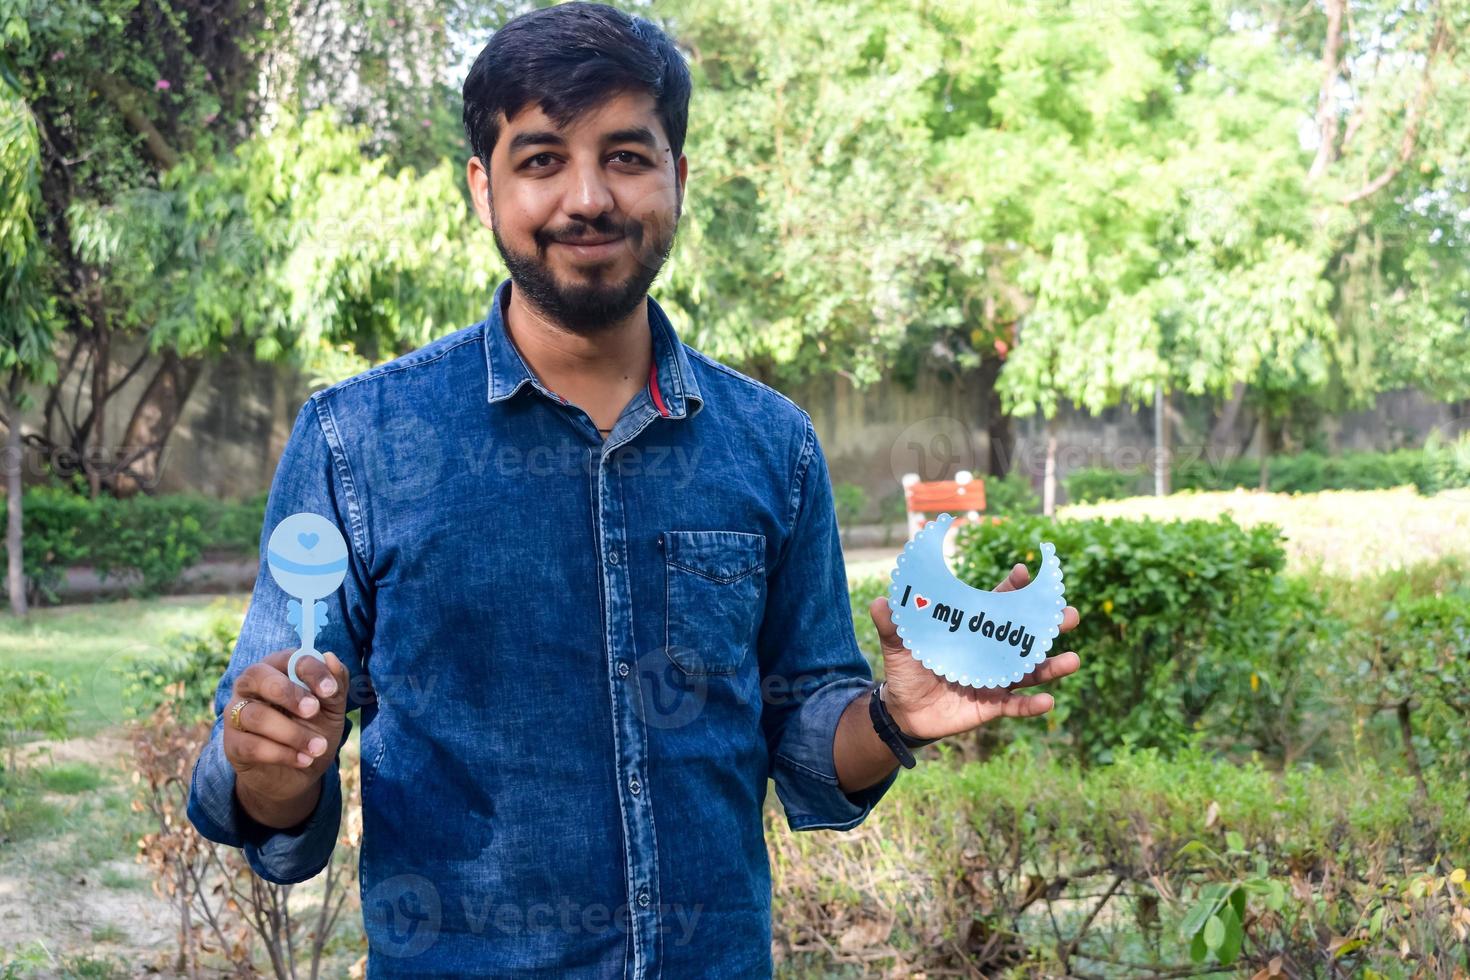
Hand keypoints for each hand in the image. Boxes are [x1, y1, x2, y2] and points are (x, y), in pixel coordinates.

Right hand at [223, 648, 349, 805]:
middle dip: (289, 693)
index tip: (330, 690)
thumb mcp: (332, 709)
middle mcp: (250, 686)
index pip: (287, 658)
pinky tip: (303, 760)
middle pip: (257, 675)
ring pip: (257, 715)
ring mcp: (236, 713)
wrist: (300, 771)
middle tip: (314, 710)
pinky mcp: (232, 743)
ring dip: (293, 733)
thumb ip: (335, 685)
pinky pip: (252, 745)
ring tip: (318, 747)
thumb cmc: (313, 729)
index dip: (310, 670)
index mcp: (277, 669)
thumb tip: (330, 657)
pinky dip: (282, 754)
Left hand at [868, 562, 1080, 740]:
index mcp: (973, 629)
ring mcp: (996, 678)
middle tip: (1068, 613)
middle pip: (1026, 634)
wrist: (904, 709)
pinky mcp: (992, 705)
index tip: (1022, 572)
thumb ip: (892, 625)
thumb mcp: (898, 646)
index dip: (1012, 587)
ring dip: (1053, 666)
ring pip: (1031, 671)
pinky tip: (1048, 701)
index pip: (998, 604)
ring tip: (1073, 659)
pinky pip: (1017, 706)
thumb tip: (880, 602)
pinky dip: (1032, 706)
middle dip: (1049, 624)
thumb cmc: (907, 669)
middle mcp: (991, 651)